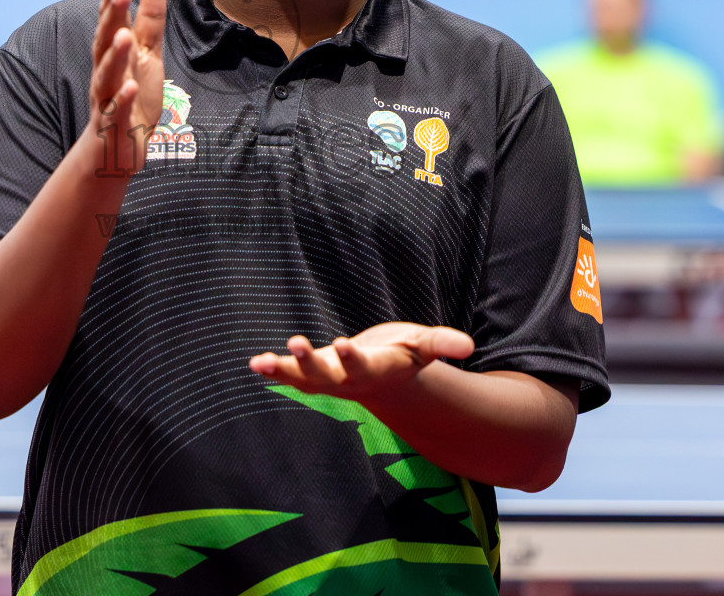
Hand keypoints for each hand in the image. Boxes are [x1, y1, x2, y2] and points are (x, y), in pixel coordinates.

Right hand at [87, 0, 166, 176]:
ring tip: (123, 35)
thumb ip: (149, 17)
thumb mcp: (147, 51)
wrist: (118, 146)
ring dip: (114, 55)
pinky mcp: (115, 124)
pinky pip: (117, 111)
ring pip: (107, 74)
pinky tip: (129, 87)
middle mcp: (106, 70)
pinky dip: (122, 99)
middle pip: (105, 41)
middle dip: (112, 17)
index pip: (111, 18)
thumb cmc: (132, 93)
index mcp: (114, 51)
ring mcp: (108, 97)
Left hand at [249, 321, 475, 401]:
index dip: (351, 357)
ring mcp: (328, 380)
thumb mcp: (424, 345)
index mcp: (375, 370)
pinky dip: (273, 370)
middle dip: (309, 362)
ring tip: (262, 362)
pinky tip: (255, 363)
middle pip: (325, 375)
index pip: (361, 365)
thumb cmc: (404, 355)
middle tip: (296, 343)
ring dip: (283, 370)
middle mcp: (347, 380)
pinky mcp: (313, 375)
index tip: (341, 342)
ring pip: (302, 379)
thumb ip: (442, 344)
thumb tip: (468, 346)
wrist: (386, 378)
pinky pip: (290, 375)